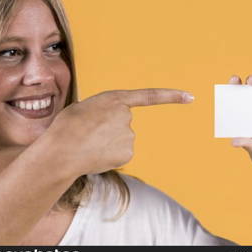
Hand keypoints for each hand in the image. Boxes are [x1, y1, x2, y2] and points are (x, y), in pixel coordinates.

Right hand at [43, 89, 193, 176]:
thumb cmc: (66, 128)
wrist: (61, 151)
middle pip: (124, 124)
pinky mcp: (129, 152)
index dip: (171, 96)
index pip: (149, 96)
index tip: (190, 97)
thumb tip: (105, 125)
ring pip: (122, 140)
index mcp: (115, 99)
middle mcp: (127, 116)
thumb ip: (102, 111)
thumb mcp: (83, 108)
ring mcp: (130, 135)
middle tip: (90, 134)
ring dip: (109, 143)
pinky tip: (96, 154)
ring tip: (90, 144)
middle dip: (110, 129)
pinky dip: (111, 155)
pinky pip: (122, 153)